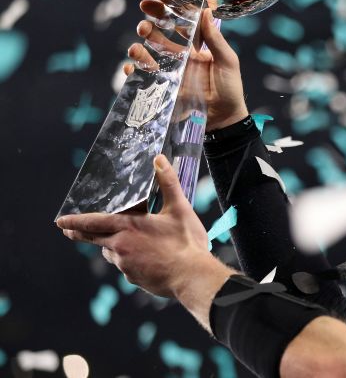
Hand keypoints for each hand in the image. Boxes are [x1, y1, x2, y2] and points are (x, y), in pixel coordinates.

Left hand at [57, 155, 214, 297]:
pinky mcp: (134, 278)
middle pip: (95, 239)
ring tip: (134, 242)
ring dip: (115, 246)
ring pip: (113, 253)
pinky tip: (150, 258)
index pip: (93, 223)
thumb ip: (168, 183)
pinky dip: (132, 260)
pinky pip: (127, 267)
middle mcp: (120, 247)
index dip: (75, 222)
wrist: (192, 277)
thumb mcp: (179, 208)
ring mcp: (125, 265)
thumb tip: (159, 159)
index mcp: (127, 227)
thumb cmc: (186, 242)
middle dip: (80, 234)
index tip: (60, 222)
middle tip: (68, 232)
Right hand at [125, 0, 249, 130]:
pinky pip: (143, 78)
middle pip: (157, 37)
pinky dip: (134, 72)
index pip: (177, 24)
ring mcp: (170, 72)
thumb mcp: (227, 61)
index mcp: (195, 47)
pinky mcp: (163, 89)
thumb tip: (206, 10)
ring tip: (136, 50)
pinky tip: (131, 69)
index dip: (164, 11)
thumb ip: (215, 39)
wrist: (225, 119)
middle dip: (147, 29)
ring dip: (138, 50)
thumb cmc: (230, 88)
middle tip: (144, 27)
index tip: (151, 1)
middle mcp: (180, 57)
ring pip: (147, 56)